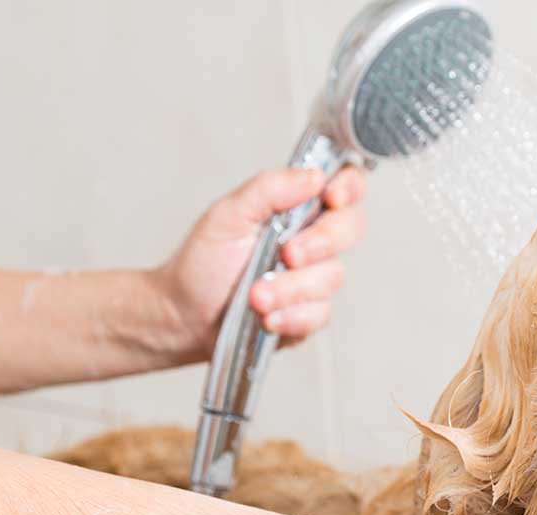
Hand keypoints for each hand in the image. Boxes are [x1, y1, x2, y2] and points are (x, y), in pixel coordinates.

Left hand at [154, 166, 367, 358]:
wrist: (184, 315)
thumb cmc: (203, 262)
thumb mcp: (227, 214)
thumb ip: (269, 189)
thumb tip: (314, 176)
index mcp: (297, 208)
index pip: (345, 185)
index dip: (349, 187)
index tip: (331, 197)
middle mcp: (313, 240)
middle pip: (352, 227)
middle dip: (321, 242)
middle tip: (287, 254)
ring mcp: (314, 278)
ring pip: (332, 277)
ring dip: (291, 288)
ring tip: (255, 296)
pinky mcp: (309, 314)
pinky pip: (319, 313)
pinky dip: (291, 316)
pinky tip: (266, 316)